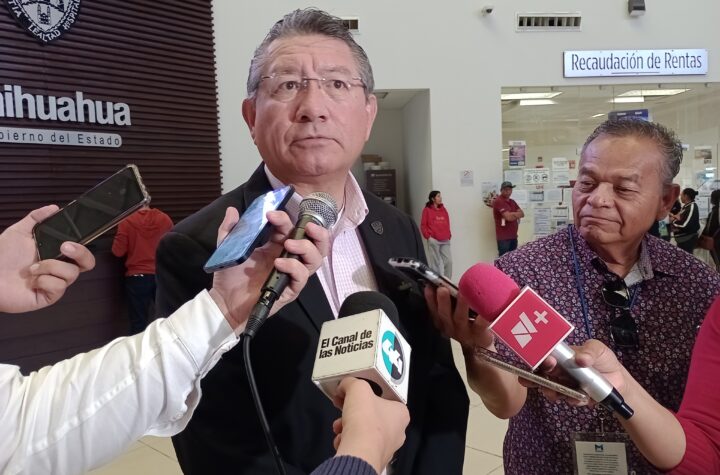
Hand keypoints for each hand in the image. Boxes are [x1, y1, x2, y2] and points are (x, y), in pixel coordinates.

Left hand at [0, 205, 95, 313]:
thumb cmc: (2, 256)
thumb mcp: (19, 232)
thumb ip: (36, 218)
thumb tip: (53, 208)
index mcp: (56, 254)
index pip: (81, 251)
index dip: (83, 246)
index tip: (72, 239)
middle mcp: (59, 269)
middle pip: (87, 263)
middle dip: (81, 253)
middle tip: (63, 247)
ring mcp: (56, 283)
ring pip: (71, 274)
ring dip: (51, 267)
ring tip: (33, 268)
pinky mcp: (49, 297)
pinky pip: (58, 287)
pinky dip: (44, 281)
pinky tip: (32, 281)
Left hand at [209, 207, 328, 330]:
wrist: (224, 300)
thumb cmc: (230, 274)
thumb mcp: (228, 247)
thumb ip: (230, 229)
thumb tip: (232, 210)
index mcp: (277, 245)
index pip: (291, 228)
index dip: (285, 219)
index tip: (271, 214)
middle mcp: (289, 257)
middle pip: (315, 243)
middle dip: (317, 232)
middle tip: (308, 226)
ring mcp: (291, 274)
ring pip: (314, 259)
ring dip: (306, 248)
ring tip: (289, 244)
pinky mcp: (289, 289)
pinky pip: (301, 277)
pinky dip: (293, 267)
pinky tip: (279, 263)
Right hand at [331, 378, 409, 473]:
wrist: (359, 452)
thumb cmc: (366, 421)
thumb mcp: (358, 388)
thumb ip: (351, 382)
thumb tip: (345, 384)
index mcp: (400, 413)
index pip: (385, 398)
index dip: (367, 393)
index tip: (355, 392)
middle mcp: (397, 431)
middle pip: (372, 414)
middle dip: (354, 411)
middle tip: (343, 407)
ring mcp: (385, 446)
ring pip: (364, 431)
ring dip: (348, 426)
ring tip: (339, 426)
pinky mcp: (373, 457)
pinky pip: (359, 445)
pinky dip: (348, 440)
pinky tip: (342, 439)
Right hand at [424, 285, 493, 349]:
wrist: (478, 347)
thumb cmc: (466, 325)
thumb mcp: (454, 316)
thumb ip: (451, 303)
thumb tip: (450, 283)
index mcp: (443, 322)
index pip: (433, 310)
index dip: (430, 299)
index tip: (429, 287)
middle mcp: (451, 327)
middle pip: (444, 315)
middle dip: (442, 301)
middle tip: (442, 289)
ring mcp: (464, 332)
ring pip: (460, 318)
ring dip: (460, 305)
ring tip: (462, 294)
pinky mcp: (478, 334)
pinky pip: (480, 325)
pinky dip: (481, 317)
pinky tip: (484, 309)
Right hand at [529, 339, 629, 405]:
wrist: (618, 379)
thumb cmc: (603, 359)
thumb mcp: (598, 349)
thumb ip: (590, 351)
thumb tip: (581, 359)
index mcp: (561, 356)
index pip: (545, 356)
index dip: (540, 358)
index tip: (545, 361)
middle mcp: (559, 371)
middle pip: (541, 374)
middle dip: (535, 378)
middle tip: (539, 379)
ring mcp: (565, 385)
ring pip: (550, 389)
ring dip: (550, 391)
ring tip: (553, 392)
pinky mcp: (574, 397)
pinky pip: (569, 400)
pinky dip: (572, 399)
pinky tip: (579, 397)